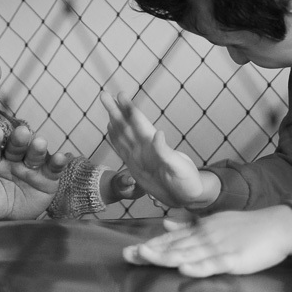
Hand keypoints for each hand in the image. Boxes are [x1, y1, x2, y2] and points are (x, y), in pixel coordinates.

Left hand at [0, 125, 68, 220]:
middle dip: (19, 139)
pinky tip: (61, 157)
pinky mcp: (47, 177)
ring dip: (37, 148)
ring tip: (39, 143)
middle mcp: (11, 158)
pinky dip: (57, 162)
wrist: (10, 222)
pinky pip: (52, 168)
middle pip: (15, 146)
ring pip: (34, 154)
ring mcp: (30, 166)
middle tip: (22, 132)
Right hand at [100, 92, 214, 207]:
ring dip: (114, 120)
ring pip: (122, 134)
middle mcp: (145, 148)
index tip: (120, 95)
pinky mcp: (135, 168)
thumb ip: (165, 152)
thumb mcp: (178, 168)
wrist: (188, 197)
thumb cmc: (188, 181)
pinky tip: (110, 130)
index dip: (129, 109)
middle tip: (104, 94)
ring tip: (107, 107)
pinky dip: (115, 138)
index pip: (139, 123)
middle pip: (126, 125)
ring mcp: (139, 156)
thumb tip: (158, 134)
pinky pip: (122, 149)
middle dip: (115, 110)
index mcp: (154, 145)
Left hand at [122, 205, 291, 276]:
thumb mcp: (213, 223)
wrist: (276, 226)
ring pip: (188, 253)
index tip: (129, 251)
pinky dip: (198, 267)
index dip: (150, 245)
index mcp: (199, 231)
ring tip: (145, 256)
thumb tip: (165, 223)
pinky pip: (213, 264)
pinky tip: (184, 269)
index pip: (170, 239)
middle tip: (127, 254)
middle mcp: (204, 237)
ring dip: (166, 256)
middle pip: (173, 246)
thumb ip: (189, 226)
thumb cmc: (244, 227)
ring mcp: (218, 247)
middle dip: (150, 251)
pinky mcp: (234, 259)